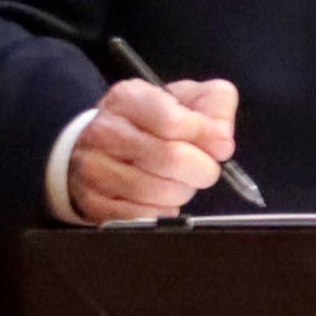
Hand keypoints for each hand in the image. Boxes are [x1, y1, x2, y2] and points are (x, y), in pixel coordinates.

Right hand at [69, 75, 239, 223]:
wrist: (103, 146)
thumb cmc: (155, 122)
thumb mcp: (190, 98)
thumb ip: (216, 105)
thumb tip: (222, 140)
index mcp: (127, 99)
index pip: (173, 122)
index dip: (206, 137)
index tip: (221, 145)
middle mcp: (103, 132)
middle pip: (171, 159)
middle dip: (201, 169)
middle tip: (202, 168)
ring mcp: (93, 169)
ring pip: (159, 192)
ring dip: (182, 191)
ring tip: (179, 181)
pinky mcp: (93, 203)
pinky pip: (143, 217)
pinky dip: (163, 212)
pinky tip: (161, 199)